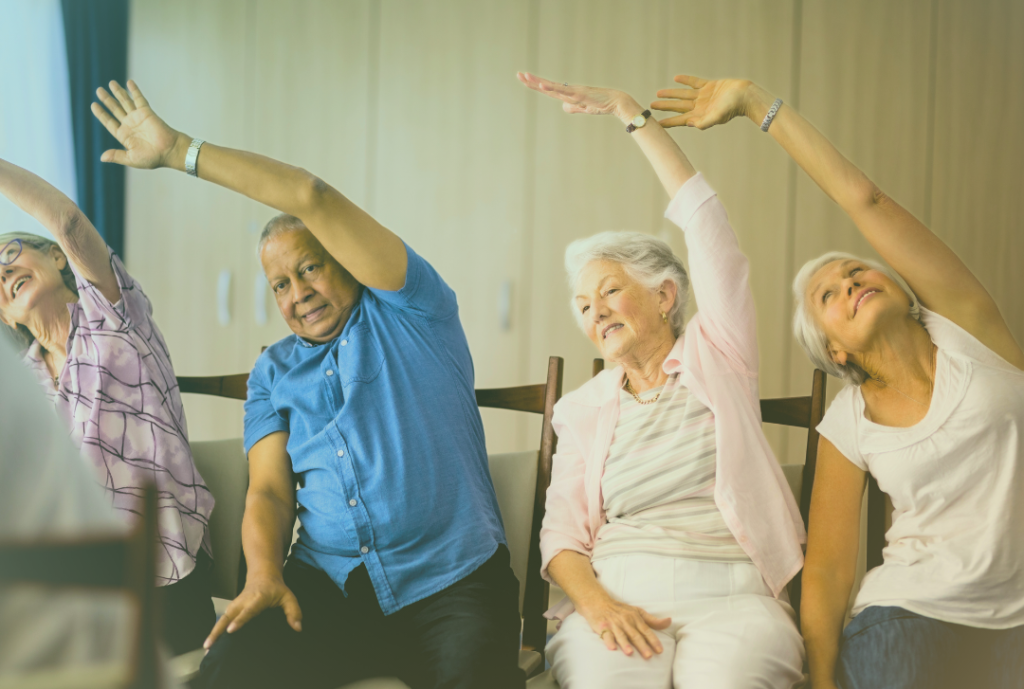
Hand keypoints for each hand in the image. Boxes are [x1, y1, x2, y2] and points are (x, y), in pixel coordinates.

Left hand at [90, 80, 186, 169]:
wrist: (170, 151)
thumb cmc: (152, 158)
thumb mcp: (131, 158)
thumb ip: (116, 156)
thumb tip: (101, 158)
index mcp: (124, 135)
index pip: (109, 122)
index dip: (101, 114)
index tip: (94, 105)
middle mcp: (130, 125)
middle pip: (115, 109)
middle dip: (107, 99)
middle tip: (99, 90)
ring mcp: (138, 117)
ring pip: (125, 102)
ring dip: (118, 92)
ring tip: (111, 83)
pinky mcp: (146, 112)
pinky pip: (139, 99)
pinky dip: (134, 91)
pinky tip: (129, 82)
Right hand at [203, 574, 302, 649]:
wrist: (263, 576)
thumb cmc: (276, 588)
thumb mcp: (288, 597)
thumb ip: (294, 611)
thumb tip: (298, 628)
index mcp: (258, 598)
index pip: (248, 610)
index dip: (240, 620)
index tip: (231, 630)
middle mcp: (243, 601)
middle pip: (228, 616)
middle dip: (218, 629)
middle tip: (210, 644)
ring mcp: (235, 605)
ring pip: (222, 619)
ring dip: (213, 632)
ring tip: (206, 648)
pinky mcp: (231, 609)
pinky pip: (222, 620)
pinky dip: (215, 631)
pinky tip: (209, 644)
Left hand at [516, 72, 638, 123]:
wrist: (616, 102)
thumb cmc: (601, 104)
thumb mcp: (583, 107)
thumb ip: (573, 107)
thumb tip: (564, 107)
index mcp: (568, 94)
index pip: (548, 89)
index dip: (535, 84)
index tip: (523, 78)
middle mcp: (569, 90)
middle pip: (547, 85)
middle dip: (532, 80)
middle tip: (518, 74)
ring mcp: (573, 91)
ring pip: (552, 87)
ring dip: (539, 82)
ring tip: (526, 77)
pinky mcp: (579, 94)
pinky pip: (563, 91)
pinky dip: (552, 88)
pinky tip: (543, 86)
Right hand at [577, 595, 670, 658]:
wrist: (598, 602)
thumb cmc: (620, 610)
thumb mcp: (638, 612)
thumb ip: (653, 620)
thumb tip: (669, 621)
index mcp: (635, 618)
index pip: (646, 631)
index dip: (653, 640)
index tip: (660, 650)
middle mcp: (625, 621)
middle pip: (635, 635)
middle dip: (642, 645)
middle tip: (648, 656)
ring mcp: (614, 624)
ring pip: (621, 635)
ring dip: (625, 644)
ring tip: (630, 653)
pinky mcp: (603, 627)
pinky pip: (606, 635)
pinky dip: (608, 641)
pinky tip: (612, 648)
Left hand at [650, 75, 751, 129]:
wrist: (746, 95)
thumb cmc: (733, 108)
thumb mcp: (717, 116)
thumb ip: (704, 122)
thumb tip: (689, 124)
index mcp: (700, 115)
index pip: (680, 119)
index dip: (668, 121)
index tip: (656, 123)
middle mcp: (700, 107)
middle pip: (678, 106)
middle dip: (665, 106)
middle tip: (651, 106)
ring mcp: (703, 96)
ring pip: (683, 95)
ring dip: (671, 94)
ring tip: (658, 93)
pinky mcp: (709, 86)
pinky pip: (694, 83)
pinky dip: (686, 81)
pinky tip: (676, 78)